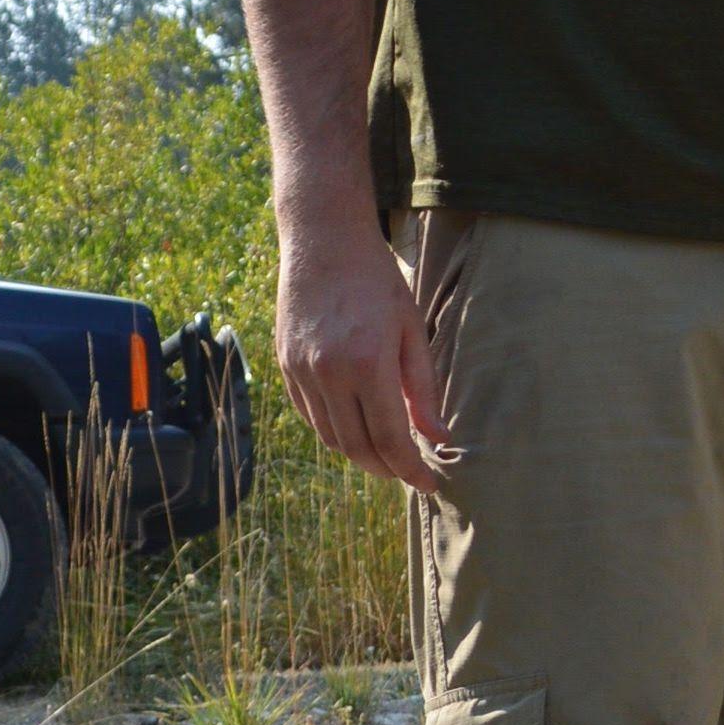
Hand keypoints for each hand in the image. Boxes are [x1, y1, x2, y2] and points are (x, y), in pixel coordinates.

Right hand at [275, 211, 457, 495]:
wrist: (323, 241)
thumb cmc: (377, 280)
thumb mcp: (411, 329)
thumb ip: (423, 388)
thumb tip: (438, 437)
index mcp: (368, 364)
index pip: (390, 438)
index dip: (410, 468)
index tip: (428, 482)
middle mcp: (329, 374)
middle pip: (356, 447)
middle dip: (385, 469)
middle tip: (407, 473)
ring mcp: (301, 371)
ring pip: (330, 437)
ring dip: (359, 454)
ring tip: (384, 454)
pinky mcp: (285, 366)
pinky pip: (309, 415)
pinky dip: (333, 430)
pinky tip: (354, 426)